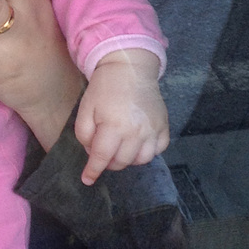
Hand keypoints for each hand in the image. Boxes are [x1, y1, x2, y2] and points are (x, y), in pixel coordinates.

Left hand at [74, 50, 169, 185]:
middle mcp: (136, 132)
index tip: (87, 180)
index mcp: (114, 126)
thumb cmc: (104, 88)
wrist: (130, 68)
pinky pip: (158, 150)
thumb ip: (85, 135)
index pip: (102, 158)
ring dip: (128, 159)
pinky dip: (147, 151)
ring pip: (141, 160)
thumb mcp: (86, 109)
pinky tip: (138, 142)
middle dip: (108, 162)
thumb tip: (92, 154)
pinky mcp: (164, 126)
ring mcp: (153, 130)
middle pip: (121, 162)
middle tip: (103, 151)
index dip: (93, 171)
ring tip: (120, 147)